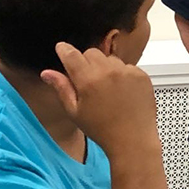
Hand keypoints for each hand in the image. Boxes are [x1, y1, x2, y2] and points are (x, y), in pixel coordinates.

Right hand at [41, 42, 157, 159]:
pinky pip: (127, 66)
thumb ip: (62, 88)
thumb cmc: (102, 129)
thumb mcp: (75, 112)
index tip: (62, 48)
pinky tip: (122, 92)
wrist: (133, 140)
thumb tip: (46, 73)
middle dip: (86, 62)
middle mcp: (108, 71)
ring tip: (107, 90)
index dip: (64, 50)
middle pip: (91, 53)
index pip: (72, 54)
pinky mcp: (141, 75)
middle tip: (88, 81)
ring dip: (105, 68)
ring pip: (110, 58)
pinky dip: (123, 74)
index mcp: (88, 80)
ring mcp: (127, 72)